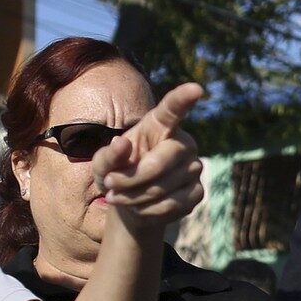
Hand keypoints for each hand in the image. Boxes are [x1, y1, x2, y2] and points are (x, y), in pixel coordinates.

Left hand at [92, 83, 204, 235]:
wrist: (131, 204)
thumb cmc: (116, 174)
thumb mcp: (102, 165)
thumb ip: (107, 155)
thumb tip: (122, 143)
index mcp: (159, 126)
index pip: (172, 109)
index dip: (183, 99)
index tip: (196, 89)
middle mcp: (183, 142)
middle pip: (162, 161)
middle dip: (132, 179)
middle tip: (109, 188)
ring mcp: (194, 167)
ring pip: (164, 187)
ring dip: (134, 198)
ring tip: (119, 198)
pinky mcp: (197, 192)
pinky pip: (171, 205)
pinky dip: (148, 211)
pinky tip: (138, 208)